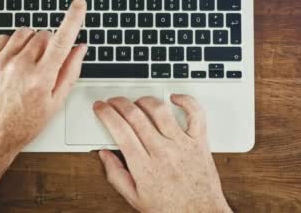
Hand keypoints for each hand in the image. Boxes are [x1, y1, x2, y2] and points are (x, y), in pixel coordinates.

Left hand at [0, 0, 86, 162]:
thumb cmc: (26, 123)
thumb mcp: (56, 102)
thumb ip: (71, 71)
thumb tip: (80, 48)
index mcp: (41, 78)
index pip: (61, 41)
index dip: (73, 19)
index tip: (79, 4)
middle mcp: (20, 67)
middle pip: (44, 35)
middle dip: (50, 44)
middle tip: (47, 63)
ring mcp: (1, 62)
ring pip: (25, 33)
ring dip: (32, 42)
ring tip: (30, 62)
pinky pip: (5, 37)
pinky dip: (13, 45)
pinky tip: (15, 61)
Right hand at [94, 95, 231, 212]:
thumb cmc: (171, 209)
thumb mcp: (135, 198)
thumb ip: (116, 175)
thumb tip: (104, 154)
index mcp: (144, 166)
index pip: (120, 130)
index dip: (106, 113)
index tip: (100, 107)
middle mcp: (163, 151)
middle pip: (135, 115)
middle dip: (119, 103)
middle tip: (113, 102)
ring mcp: (182, 144)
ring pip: (160, 110)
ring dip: (144, 100)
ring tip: (136, 102)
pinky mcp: (199, 141)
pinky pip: (195, 113)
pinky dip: (185, 100)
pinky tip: (173, 98)